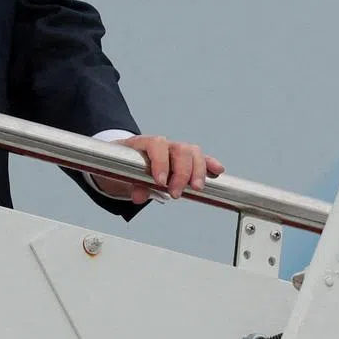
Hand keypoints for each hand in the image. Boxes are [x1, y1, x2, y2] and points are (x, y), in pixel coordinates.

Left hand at [92, 136, 224, 204]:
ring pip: (192, 152)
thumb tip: (139, 195)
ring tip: (197, 188)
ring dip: (198, 170)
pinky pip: (200, 159)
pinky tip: (218, 171)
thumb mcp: (120, 176)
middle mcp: (162, 144)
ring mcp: (174, 150)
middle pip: (179, 149)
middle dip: (181, 172)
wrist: (120, 163)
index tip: (161, 182)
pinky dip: (210, 164)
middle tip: (176, 194)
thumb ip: (131, 185)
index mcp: (143, 143)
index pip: (156, 145)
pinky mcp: (184, 160)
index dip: (161, 162)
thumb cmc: (121, 167)